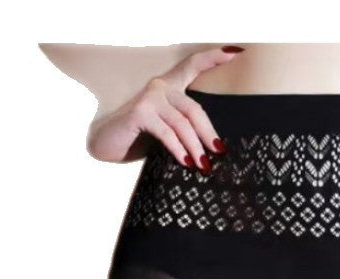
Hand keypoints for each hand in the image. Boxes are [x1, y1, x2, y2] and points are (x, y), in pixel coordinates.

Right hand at [86, 45, 243, 165]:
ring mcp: (150, 98)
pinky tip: (186, 162)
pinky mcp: (141, 112)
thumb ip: (182, 129)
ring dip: (195, 146)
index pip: (193, 65)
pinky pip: (167, 132)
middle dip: (208, 132)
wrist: (105, 144)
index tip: (235, 52)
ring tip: (204, 166)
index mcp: (168, 87)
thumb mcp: (164, 130)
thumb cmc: (135, 139)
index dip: (214, 57)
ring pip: (183, 123)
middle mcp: (160, 87)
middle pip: (194, 108)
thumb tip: (211, 149)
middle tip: (219, 152)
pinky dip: (179, 149)